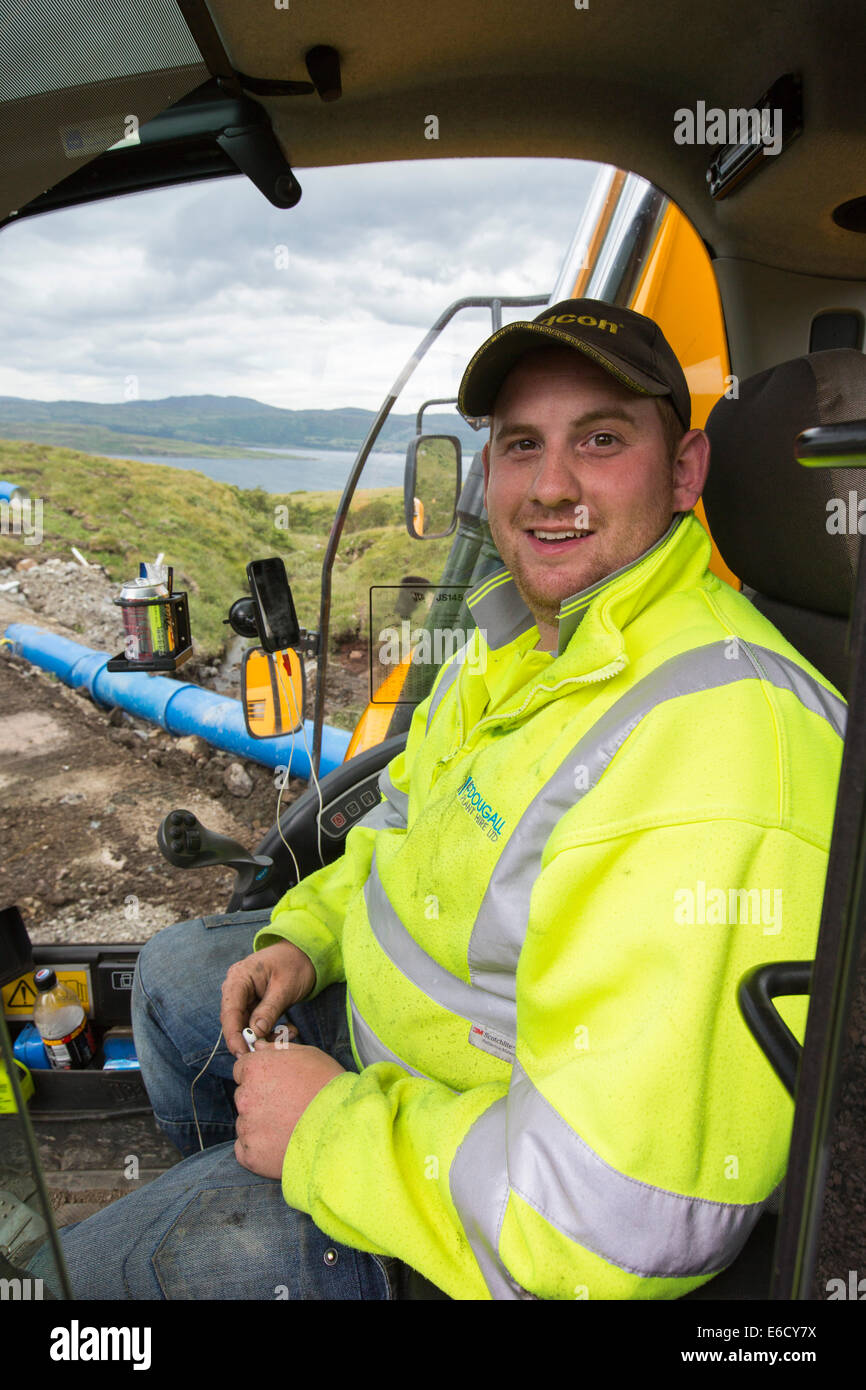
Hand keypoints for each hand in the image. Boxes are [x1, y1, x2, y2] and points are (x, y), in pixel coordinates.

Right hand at [220, 940, 315, 1057]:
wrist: (306, 953)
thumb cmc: (295, 964)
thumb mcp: (285, 988)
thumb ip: (269, 1010)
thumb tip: (255, 1033)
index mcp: (239, 978)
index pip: (229, 1011)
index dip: (233, 1035)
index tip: (242, 1053)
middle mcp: (237, 988)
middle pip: (234, 1021)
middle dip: (250, 1039)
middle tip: (267, 1054)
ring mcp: (245, 997)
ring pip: (247, 1026)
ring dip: (265, 1037)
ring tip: (289, 1034)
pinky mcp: (255, 1005)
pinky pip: (257, 1024)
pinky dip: (271, 1031)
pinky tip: (289, 1030)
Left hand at [233, 1041, 345, 1177]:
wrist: (345, 1127)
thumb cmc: (329, 1087)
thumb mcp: (308, 1055)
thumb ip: (277, 1049)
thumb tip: (258, 1047)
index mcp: (256, 1069)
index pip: (241, 1070)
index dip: (259, 1076)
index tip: (275, 1085)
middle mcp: (246, 1097)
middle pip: (244, 1097)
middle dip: (260, 1101)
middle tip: (288, 1107)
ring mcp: (247, 1128)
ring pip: (246, 1124)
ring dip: (261, 1126)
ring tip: (290, 1127)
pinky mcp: (251, 1155)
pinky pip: (246, 1150)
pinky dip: (260, 1150)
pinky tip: (282, 1145)